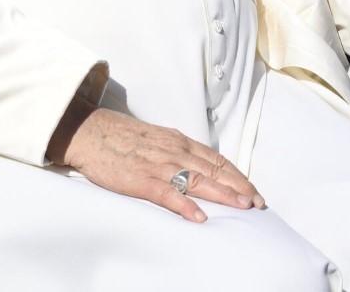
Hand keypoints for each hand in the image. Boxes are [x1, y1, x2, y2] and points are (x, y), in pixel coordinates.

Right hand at [47, 100, 263, 222]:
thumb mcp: (159, 138)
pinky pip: (167, 194)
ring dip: (223, 194)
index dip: (238, 176)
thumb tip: (199, 166)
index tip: (253, 191)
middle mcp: (175, 151)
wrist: (91, 131)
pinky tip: (198, 217)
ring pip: (198, 180)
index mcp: (180, 141)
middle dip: (239, 187)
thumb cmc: (123, 136)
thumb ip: (179, 151)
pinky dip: (185, 206)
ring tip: (242, 207)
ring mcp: (159, 165)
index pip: (217, 159)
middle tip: (258, 203)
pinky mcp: (141, 179)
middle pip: (214, 170)